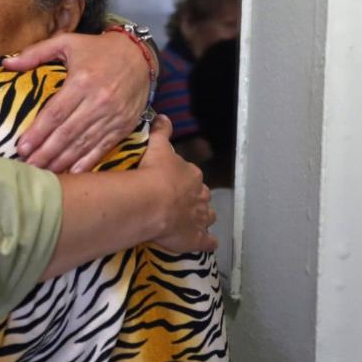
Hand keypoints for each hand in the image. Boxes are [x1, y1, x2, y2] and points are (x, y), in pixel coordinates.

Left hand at [3, 30, 150, 172]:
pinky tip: (72, 172)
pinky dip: (88, 162)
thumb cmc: (97, 49)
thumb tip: (6, 63)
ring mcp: (113, 116)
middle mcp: (98, 101)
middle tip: (28, 166)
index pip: (55, 113)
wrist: (139, 55)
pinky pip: (103, 147)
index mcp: (82, 81)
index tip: (22, 147)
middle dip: (46, 152)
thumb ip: (36, 52)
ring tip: (44, 172)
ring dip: (62, 160)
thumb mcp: (66, 43)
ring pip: (83, 144)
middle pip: (67, 133)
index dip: (38, 132)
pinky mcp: (124, 125)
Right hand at [141, 117, 216, 252]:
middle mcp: (200, 196)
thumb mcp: (157, 147)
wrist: (152, 202)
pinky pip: (208, 242)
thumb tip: (164, 117)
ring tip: (194, 221)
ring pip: (208, 217)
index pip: (192, 175)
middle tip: (181, 201)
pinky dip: (209, 242)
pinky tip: (209, 244)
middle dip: (196, 198)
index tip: (174, 181)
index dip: (184, 179)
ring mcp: (200, 218)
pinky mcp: (196, 239)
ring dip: (203, 218)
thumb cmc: (154, 172)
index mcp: (192, 175)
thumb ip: (161, 132)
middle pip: (203, 196)